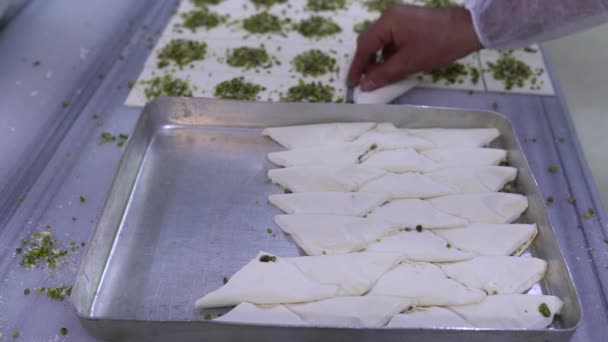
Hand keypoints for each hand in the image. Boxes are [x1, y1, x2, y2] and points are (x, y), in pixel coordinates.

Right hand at [347, 5, 481, 90]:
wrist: (468, 30)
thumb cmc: (438, 45)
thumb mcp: (408, 63)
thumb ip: (383, 74)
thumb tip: (365, 85)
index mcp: (387, 22)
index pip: (364, 46)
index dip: (357, 67)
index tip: (352, 84)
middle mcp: (389, 16)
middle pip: (370, 42)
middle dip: (366, 63)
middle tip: (365, 82)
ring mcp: (400, 17)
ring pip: (381, 42)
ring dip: (378, 60)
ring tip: (380, 77)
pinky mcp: (409, 22)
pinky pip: (392, 39)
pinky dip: (389, 54)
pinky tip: (394, 67)